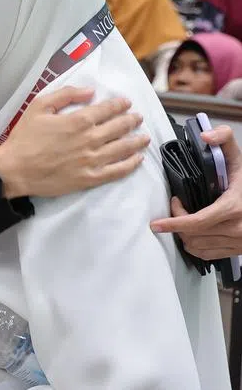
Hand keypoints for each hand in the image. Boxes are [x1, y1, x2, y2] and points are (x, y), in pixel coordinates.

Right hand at [0, 86, 147, 198]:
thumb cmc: (24, 138)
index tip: (126, 103)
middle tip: (137, 118)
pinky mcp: (89, 178)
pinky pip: (117, 171)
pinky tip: (138, 159)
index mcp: (78, 121)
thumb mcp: (39, 106)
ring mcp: (92, 160)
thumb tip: (90, 91)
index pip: (108, 109)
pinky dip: (131, 164)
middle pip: (120, 127)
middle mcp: (90, 139)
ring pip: (123, 148)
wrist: (14, 170)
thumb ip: (66, 94)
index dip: (120, 104)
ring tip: (145, 137)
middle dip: (132, 120)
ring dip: (137, 141)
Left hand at [151, 126, 241, 258]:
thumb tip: (206, 135)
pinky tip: (193, 232)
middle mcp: (237, 228)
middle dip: (177, 222)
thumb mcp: (239, 160)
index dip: (174, 223)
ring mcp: (237, 242)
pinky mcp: (236, 251)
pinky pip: (206, 254)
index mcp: (235, 208)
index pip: (197, 222)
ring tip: (184, 218)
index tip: (156, 224)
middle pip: (193, 235)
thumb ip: (225, 140)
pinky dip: (194, 245)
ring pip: (197, 246)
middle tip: (177, 206)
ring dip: (184, 234)